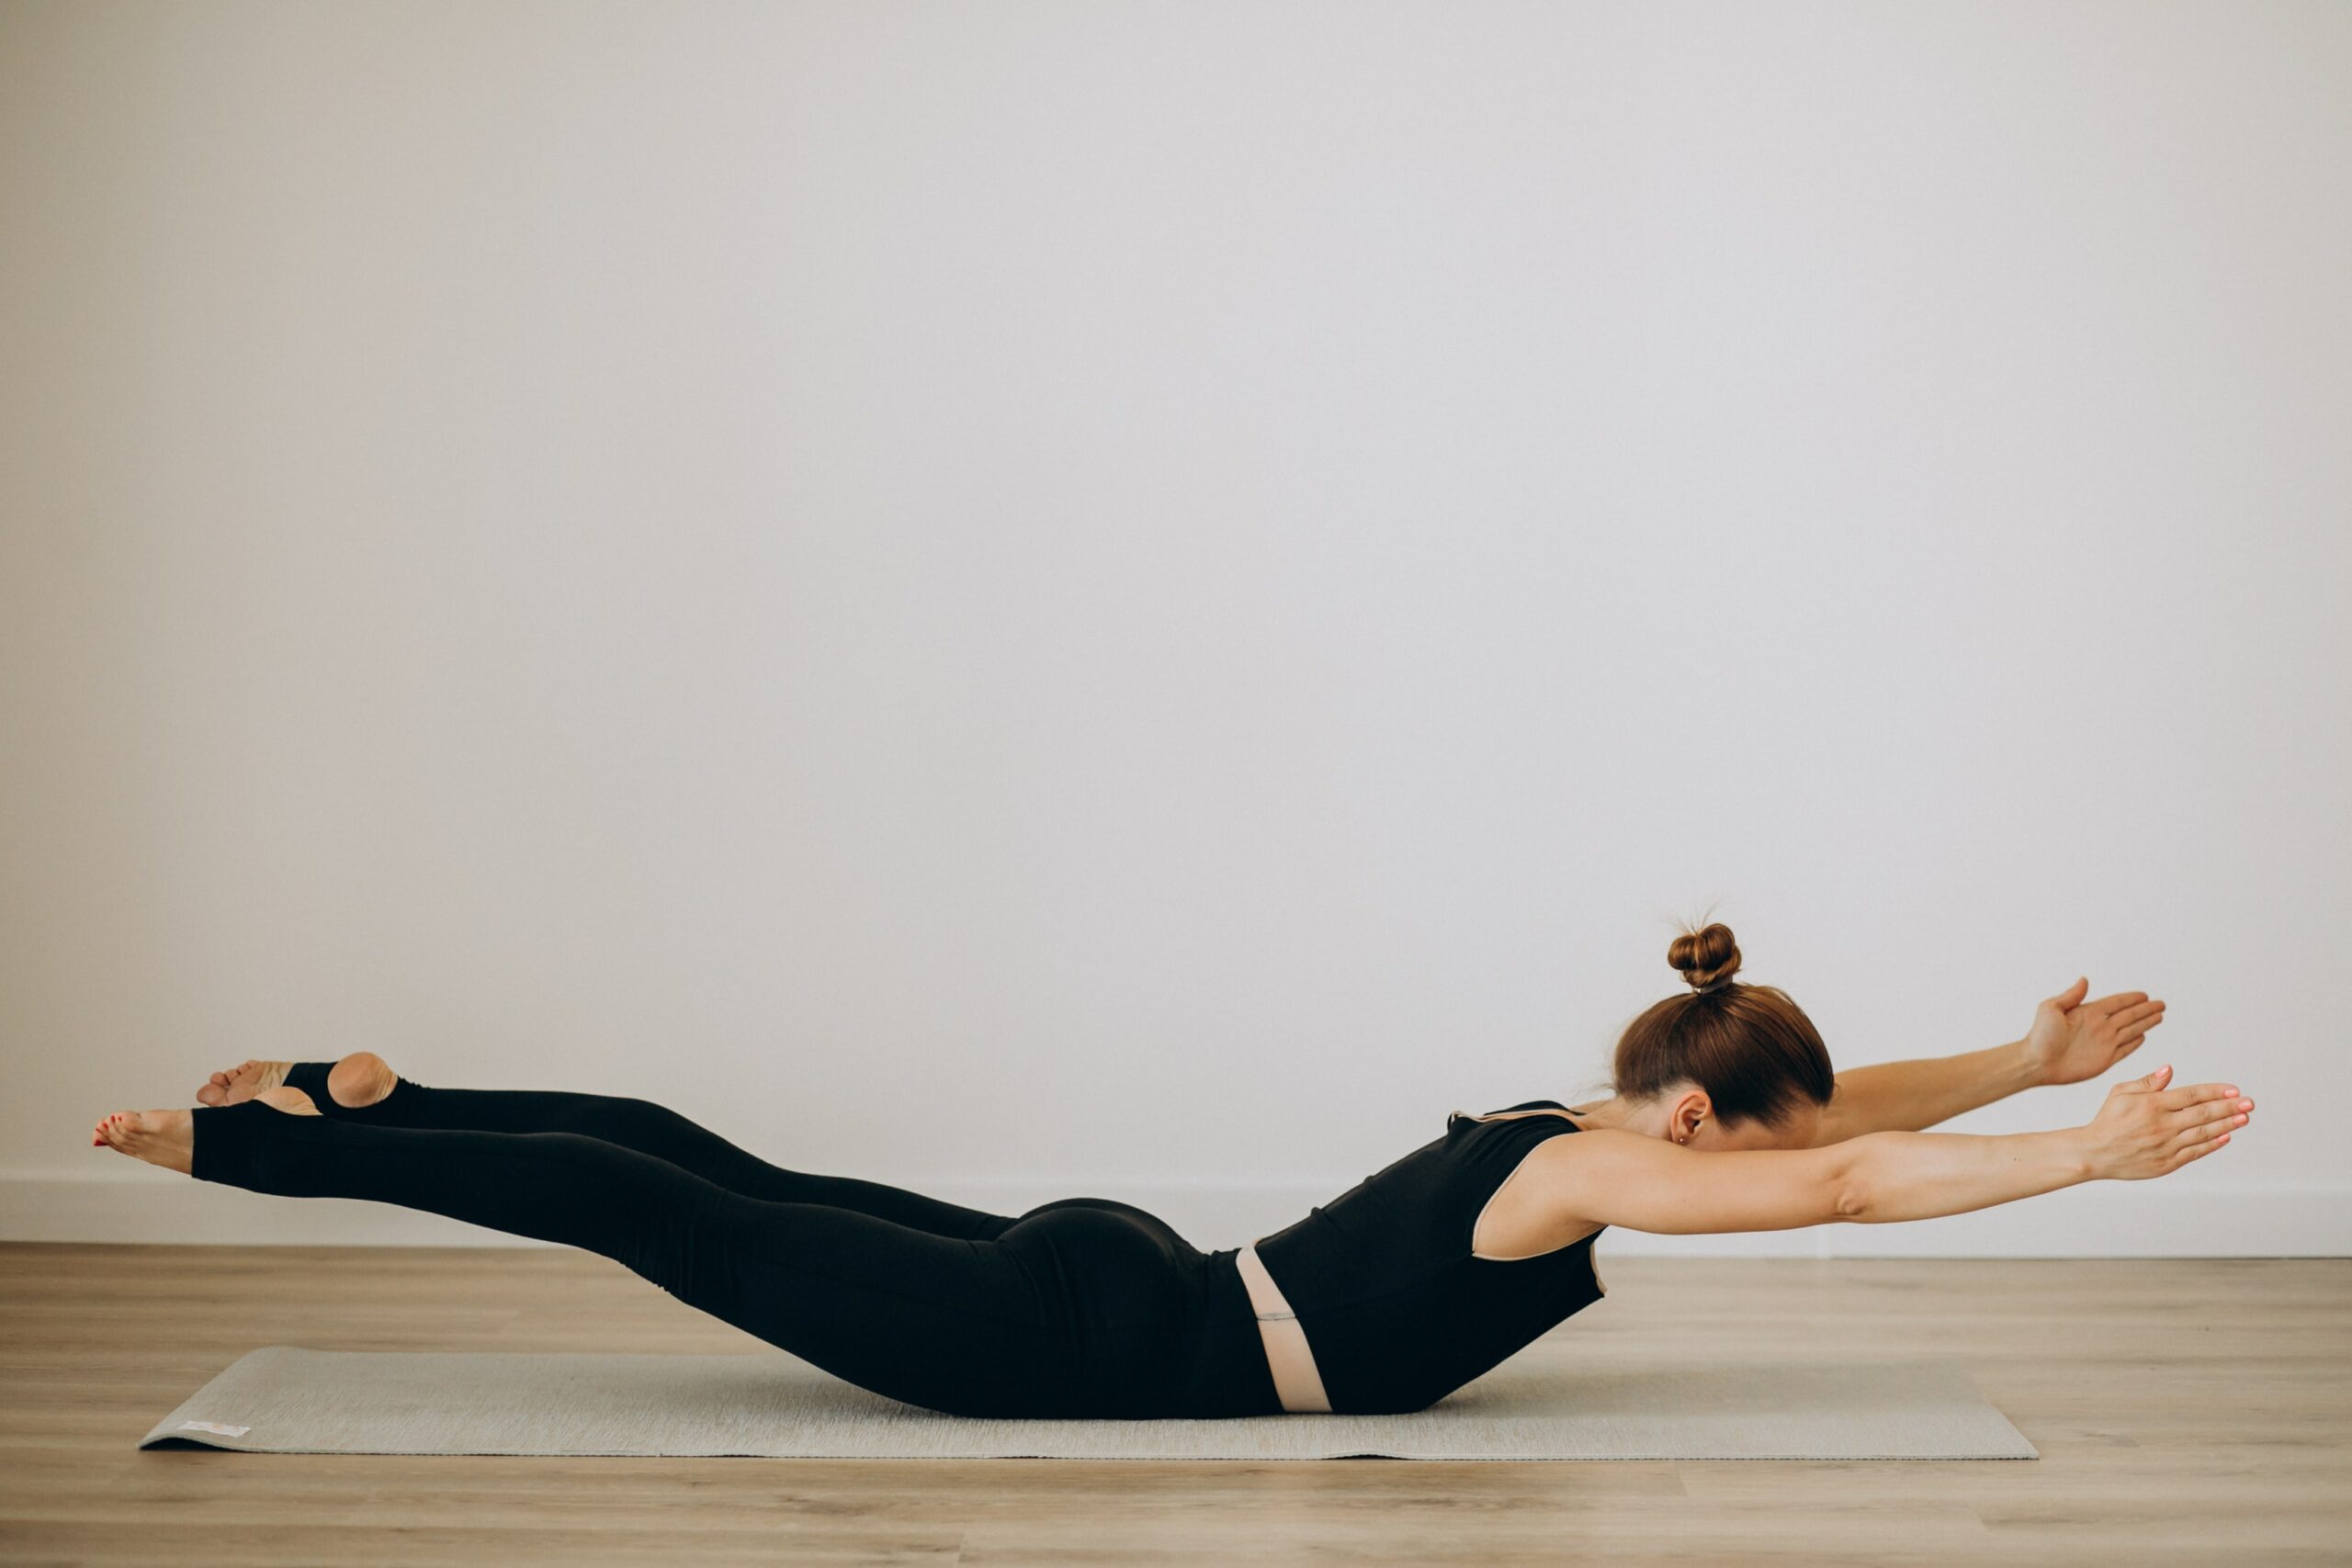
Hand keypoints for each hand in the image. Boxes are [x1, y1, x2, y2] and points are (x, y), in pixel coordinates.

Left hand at [2023, 978, 2166, 1086]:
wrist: (2037, 1062)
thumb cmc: (2039, 1036)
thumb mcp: (2051, 1009)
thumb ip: (2070, 995)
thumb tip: (2084, 980)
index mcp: (2088, 1013)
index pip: (2117, 1003)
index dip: (2132, 999)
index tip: (2145, 995)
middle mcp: (2099, 1026)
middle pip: (2129, 1015)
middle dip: (2146, 1009)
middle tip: (2161, 1004)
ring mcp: (2103, 1043)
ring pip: (2131, 1030)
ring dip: (2146, 1023)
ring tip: (2159, 1016)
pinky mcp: (2104, 1060)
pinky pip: (2124, 1050)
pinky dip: (2135, 1043)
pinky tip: (2143, 1037)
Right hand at [2080, 1064, 2252, 1180]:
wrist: (2094, 1153)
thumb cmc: (2108, 1120)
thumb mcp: (2120, 1093)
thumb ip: (2148, 1082)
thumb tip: (2170, 1070)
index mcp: (2152, 1105)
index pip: (2192, 1094)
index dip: (2216, 1092)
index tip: (2234, 1091)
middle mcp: (2162, 1124)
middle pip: (2204, 1113)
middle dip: (2230, 1108)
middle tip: (2250, 1103)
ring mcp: (2167, 1145)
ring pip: (2204, 1133)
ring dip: (2227, 1125)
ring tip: (2244, 1118)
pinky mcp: (2168, 1162)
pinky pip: (2196, 1152)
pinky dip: (2212, 1144)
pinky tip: (2225, 1136)